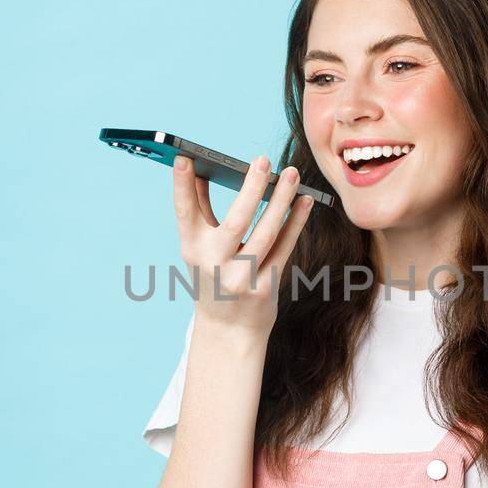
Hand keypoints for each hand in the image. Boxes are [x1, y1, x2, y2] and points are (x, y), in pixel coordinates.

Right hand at [172, 153, 314, 334]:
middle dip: (251, 189)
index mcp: (191, 249)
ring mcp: (240, 278)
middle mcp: (214, 264)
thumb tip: (200, 169)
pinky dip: (296, 222)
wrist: (227, 330)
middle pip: (236, 222)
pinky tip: (305, 201)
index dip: (182, 186)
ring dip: (281, 201)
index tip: (185, 158)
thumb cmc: (213, 276)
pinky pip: (284, 248)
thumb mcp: (198, 248)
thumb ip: (199, 210)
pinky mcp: (265, 288)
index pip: (185, 213)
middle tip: (263, 161)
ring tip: (292, 174)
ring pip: (266, 233)